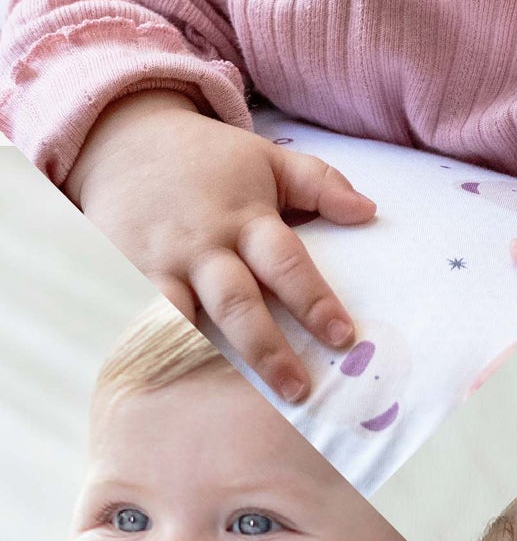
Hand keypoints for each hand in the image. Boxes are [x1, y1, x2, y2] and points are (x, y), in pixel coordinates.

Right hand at [65, 92, 375, 403]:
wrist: (121, 139)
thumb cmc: (209, 160)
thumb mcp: (268, 160)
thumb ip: (321, 183)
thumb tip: (370, 211)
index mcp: (246, 217)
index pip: (286, 263)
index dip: (314, 301)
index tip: (343, 337)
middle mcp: (203, 245)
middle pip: (237, 303)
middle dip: (268, 350)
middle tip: (298, 390)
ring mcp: (159, 263)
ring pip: (183, 318)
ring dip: (208, 359)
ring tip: (231, 401)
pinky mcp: (123, 275)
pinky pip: (139, 318)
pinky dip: (152, 349)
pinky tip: (168, 386)